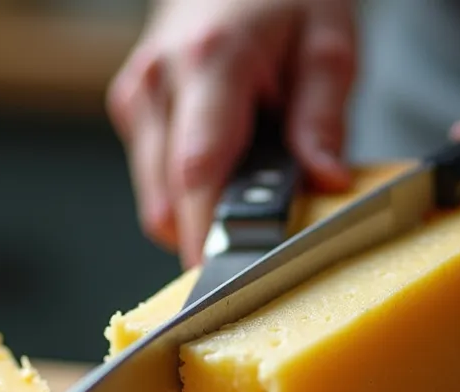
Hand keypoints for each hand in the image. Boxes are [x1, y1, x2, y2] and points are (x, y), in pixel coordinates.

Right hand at [107, 0, 355, 267]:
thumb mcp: (328, 43)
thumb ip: (323, 118)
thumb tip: (325, 181)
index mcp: (209, 60)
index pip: (198, 170)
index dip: (207, 234)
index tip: (227, 280)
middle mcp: (158, 81)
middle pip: (169, 199)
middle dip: (214, 232)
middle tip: (268, 233)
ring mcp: (137, 96)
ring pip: (157, 199)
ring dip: (202, 210)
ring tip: (251, 175)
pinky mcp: (131, 108)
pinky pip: (156, 179)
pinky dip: (190, 190)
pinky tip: (227, 160)